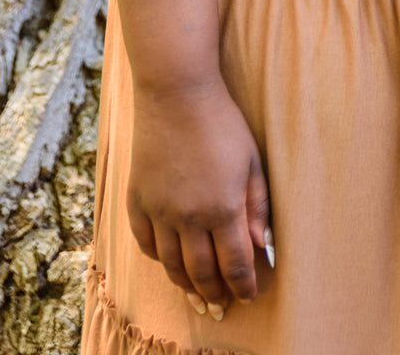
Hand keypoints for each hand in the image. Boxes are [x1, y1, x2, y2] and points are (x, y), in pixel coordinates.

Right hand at [128, 77, 272, 320]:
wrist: (175, 93)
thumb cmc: (222, 122)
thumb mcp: (252, 161)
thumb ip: (257, 206)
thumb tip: (262, 246)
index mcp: (223, 208)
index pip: (235, 264)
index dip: (243, 286)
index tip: (249, 296)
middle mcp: (188, 217)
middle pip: (201, 273)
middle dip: (215, 294)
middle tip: (221, 306)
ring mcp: (159, 211)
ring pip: (171, 265)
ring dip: (186, 285)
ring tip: (197, 295)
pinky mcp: (137, 200)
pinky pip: (145, 243)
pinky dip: (158, 258)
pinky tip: (169, 261)